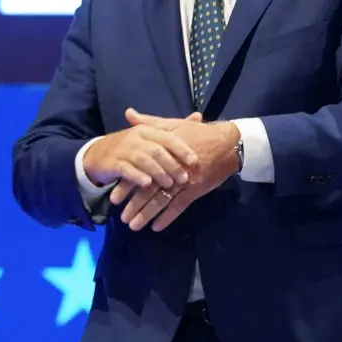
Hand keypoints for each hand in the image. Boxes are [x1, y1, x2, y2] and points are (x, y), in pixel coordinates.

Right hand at [81, 109, 200, 190]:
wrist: (97, 154)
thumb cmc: (129, 146)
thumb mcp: (150, 135)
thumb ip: (173, 129)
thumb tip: (198, 116)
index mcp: (146, 130)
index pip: (167, 137)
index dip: (181, 149)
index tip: (194, 161)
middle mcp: (135, 137)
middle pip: (157, 150)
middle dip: (172, 165)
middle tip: (184, 179)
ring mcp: (123, 150)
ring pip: (143, 160)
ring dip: (158, 173)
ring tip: (169, 184)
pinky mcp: (113, 163)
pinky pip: (127, 170)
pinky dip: (138, 177)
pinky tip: (147, 184)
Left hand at [111, 109, 239, 231]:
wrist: (227, 144)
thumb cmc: (198, 133)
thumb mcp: (173, 125)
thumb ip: (149, 123)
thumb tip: (128, 113)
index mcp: (163, 154)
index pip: (140, 172)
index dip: (127, 185)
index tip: (113, 197)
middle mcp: (172, 170)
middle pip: (149, 190)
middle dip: (134, 205)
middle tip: (121, 218)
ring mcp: (184, 182)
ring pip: (162, 201)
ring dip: (147, 214)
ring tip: (133, 226)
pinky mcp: (195, 191)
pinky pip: (179, 207)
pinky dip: (168, 217)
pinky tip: (156, 227)